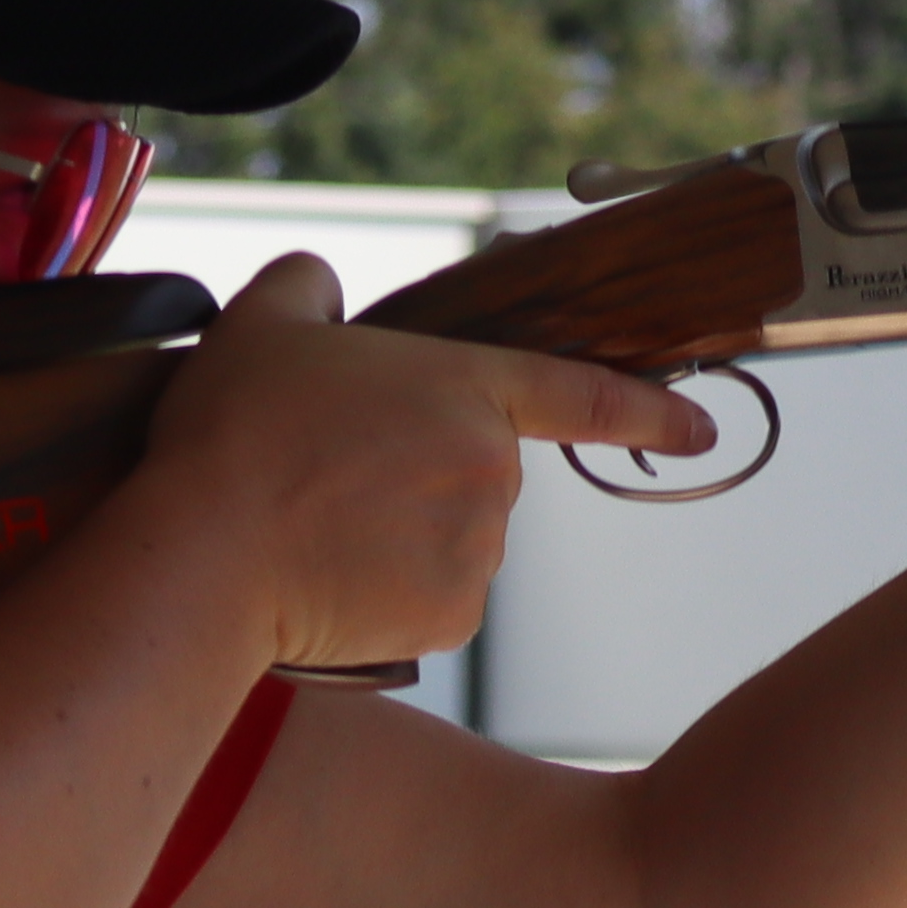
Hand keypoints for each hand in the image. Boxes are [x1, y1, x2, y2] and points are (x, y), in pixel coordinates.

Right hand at [152, 253, 717, 675]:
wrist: (204, 558)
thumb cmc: (233, 441)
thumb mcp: (261, 326)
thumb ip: (307, 287)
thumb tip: (320, 288)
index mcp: (466, 390)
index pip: (584, 396)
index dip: (651, 412)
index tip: (702, 430)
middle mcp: (491, 472)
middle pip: (474, 476)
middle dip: (417, 480)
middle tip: (330, 482)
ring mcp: (477, 551)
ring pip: (451, 544)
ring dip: (399, 541)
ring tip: (316, 534)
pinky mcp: (450, 620)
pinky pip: (431, 605)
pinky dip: (388, 598)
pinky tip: (330, 582)